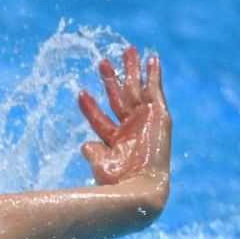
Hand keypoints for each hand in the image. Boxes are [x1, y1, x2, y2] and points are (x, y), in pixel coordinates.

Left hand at [78, 46, 171, 187]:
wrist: (139, 188)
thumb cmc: (118, 183)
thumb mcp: (100, 164)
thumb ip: (93, 152)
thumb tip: (84, 145)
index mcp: (117, 141)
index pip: (100, 117)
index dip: (89, 106)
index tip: (79, 92)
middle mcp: (132, 129)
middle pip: (119, 98)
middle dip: (112, 79)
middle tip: (103, 60)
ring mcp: (146, 121)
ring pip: (136, 89)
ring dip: (132, 70)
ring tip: (127, 50)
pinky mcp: (160, 116)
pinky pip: (156, 90)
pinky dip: (154, 75)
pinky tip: (152, 59)